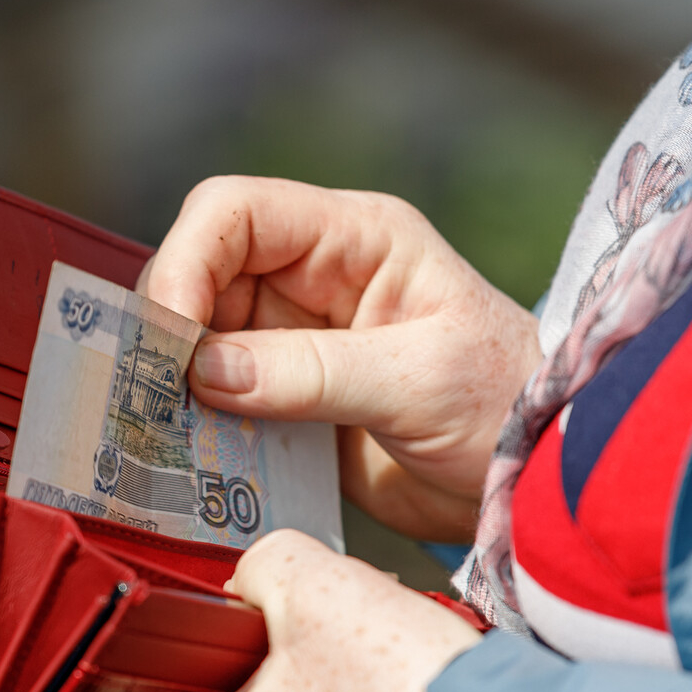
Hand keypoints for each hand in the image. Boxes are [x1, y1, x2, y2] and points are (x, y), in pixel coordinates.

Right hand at [139, 177, 540, 542]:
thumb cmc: (508, 406)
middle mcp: (314, 278)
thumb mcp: (418, 382)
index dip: (186, 262)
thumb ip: (311, 373)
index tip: (172, 339)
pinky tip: (189, 452)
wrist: (536, 478)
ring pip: (197, 339)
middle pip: (199, 274)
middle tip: (155, 396)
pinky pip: (216, 398)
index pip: (235, 213)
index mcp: (354, 239)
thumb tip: (204, 370)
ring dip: (174, 383)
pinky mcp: (288, 400)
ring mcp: (296, 340)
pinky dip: (193, 423)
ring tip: (166, 430)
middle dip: (169, 330)